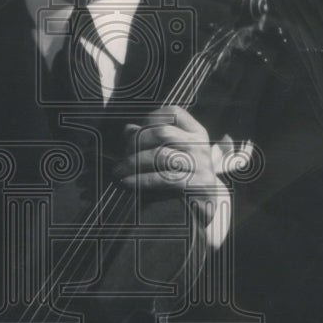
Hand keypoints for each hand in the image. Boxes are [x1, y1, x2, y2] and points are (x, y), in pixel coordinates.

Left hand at [113, 105, 227, 216]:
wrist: (203, 209)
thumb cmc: (181, 178)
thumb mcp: (170, 155)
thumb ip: (150, 141)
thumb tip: (128, 129)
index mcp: (196, 133)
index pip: (172, 113)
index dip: (149, 120)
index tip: (134, 135)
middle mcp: (201, 145)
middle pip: (162, 133)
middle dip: (136, 144)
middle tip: (122, 158)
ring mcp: (202, 165)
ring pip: (161, 155)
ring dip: (133, 163)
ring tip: (119, 173)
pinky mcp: (198, 185)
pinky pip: (164, 178)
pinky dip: (141, 180)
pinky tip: (127, 183)